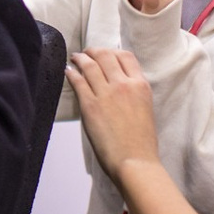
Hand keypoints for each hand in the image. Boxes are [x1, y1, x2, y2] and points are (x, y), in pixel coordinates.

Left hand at [64, 48, 160, 172]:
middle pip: (106, 55)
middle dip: (94, 51)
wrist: (135, 162)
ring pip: (90, 65)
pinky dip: (71, 73)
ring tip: (75, 58)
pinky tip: (68, 71)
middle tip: (87, 53)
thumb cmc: (142, 143)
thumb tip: (119, 84)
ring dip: (80, 58)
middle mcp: (124, 84)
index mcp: (141, 86)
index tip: (105, 54)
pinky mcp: (90, 105)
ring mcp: (106, 93)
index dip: (113, 51)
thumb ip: (133, 93)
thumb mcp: (145, 109)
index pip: (126, 56)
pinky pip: (78, 81)